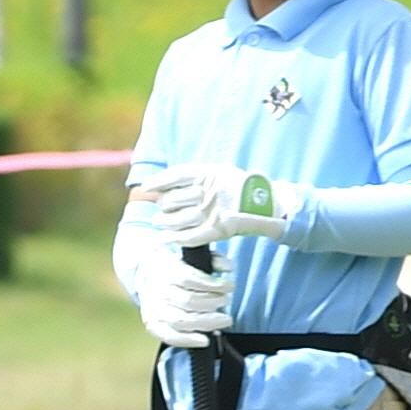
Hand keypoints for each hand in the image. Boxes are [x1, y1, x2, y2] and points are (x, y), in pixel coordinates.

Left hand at [125, 161, 286, 244]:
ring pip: (177, 219)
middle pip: (173, 199)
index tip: (146, 188)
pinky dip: (174, 238)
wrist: (264, 201)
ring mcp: (212, 212)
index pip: (175, 176)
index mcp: (209, 173)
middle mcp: (209, 192)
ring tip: (159, 222)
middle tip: (161, 207)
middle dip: (163, 205)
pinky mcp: (217, 230)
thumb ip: (195, 176)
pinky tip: (165, 238)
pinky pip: (190, 236)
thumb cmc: (236, 185)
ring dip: (164, 222)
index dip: (158, 182)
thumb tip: (165, 182)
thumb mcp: (218, 171)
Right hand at [137, 246, 230, 349]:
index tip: (229, 286)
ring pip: (181, 320)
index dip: (212, 284)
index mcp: (166, 270)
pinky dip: (188, 340)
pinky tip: (205, 340)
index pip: (190, 279)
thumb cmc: (175, 267)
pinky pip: (169, 336)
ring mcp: (153, 309)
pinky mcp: (152, 324)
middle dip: (213, 302)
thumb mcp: (191, 255)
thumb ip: (212, 259)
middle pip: (188, 301)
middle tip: (226, 300)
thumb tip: (228, 267)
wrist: (145, 275)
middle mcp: (158, 290)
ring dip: (206, 322)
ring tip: (224, 319)